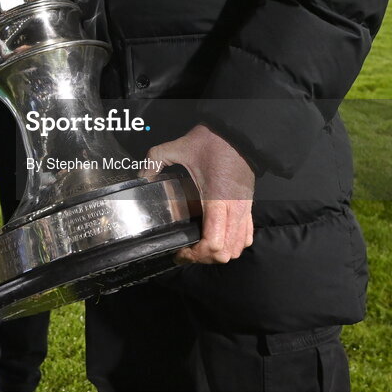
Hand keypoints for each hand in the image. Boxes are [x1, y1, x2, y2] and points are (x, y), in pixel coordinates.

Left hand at [147, 124, 253, 263]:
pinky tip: (218, 237)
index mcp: (217, 199)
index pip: (212, 243)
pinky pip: (246, 236)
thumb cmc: (212, 141)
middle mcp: (234, 210)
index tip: (180, 251)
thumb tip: (142, 174)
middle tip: (186, 251)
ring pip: (237, 248)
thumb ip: (156, 159)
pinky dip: (233, 244)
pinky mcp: (249, 206)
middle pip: (224, 253)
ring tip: (200, 246)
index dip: (195, 254)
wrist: (239, 133)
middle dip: (204, 258)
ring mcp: (244, 210)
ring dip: (219, 253)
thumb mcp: (180, 147)